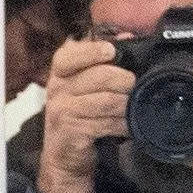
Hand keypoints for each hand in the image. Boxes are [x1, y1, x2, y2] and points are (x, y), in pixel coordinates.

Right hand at [37, 36, 129, 192]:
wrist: (64, 156)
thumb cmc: (78, 115)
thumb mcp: (84, 85)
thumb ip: (101, 60)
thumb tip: (126, 36)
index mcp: (60, 72)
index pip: (71, 54)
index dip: (93, 50)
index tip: (112, 51)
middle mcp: (57, 88)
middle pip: (99, 76)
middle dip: (124, 80)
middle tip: (134, 85)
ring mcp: (63, 111)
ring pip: (107, 101)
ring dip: (126, 104)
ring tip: (134, 107)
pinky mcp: (73, 131)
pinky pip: (106, 123)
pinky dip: (122, 124)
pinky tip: (128, 126)